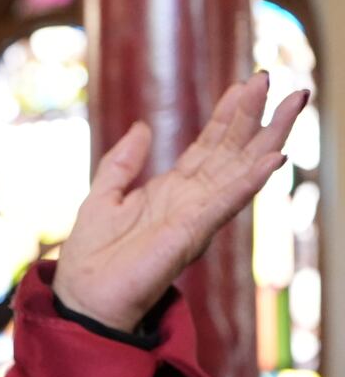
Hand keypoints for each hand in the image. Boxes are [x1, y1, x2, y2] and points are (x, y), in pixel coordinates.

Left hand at [53, 74, 308, 331]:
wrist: (84, 298)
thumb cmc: (93, 257)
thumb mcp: (102, 196)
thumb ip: (122, 163)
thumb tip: (142, 126)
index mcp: (173, 191)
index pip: (210, 146)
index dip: (228, 114)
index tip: (246, 83)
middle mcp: (192, 201)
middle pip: (233, 151)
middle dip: (255, 115)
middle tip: (275, 78)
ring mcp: (196, 216)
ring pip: (241, 170)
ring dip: (267, 138)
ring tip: (292, 104)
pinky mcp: (190, 234)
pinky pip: (225, 203)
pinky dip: (249, 182)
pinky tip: (273, 160)